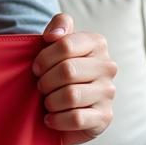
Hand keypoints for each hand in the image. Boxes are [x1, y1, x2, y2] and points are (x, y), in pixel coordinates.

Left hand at [31, 13, 116, 144]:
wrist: (62, 103)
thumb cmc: (55, 68)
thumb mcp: (53, 42)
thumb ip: (59, 24)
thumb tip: (53, 35)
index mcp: (96, 44)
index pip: (65, 45)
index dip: (44, 58)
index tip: (36, 68)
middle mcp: (108, 66)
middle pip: (67, 71)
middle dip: (45, 81)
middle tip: (40, 87)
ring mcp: (108, 92)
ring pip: (71, 95)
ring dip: (50, 101)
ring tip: (47, 102)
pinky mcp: (104, 116)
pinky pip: (76, 118)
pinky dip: (56, 119)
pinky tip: (50, 118)